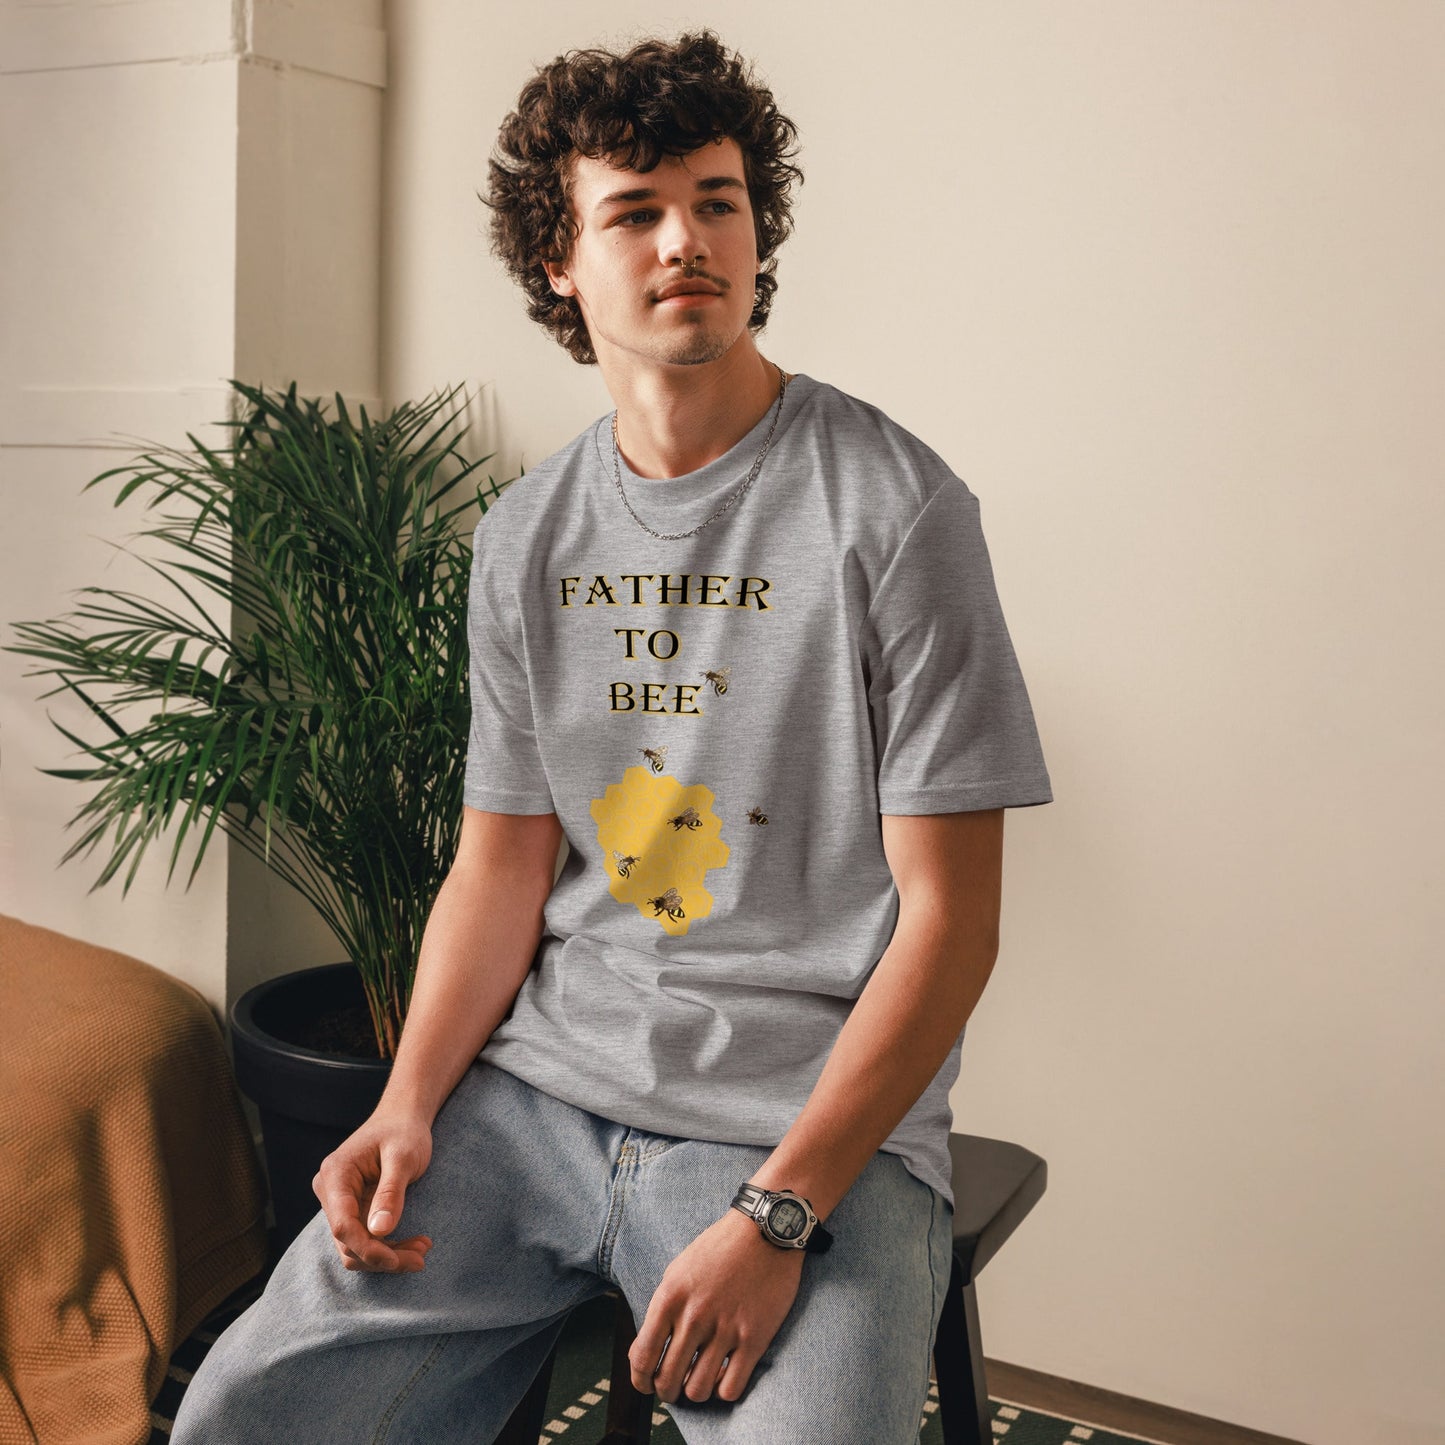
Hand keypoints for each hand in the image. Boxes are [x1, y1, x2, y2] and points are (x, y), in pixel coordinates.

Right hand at [311, 1109, 434, 1272]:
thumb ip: (391, 1192)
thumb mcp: (403, 1157)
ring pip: (355, 1248)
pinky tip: (414, 1245)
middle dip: (383, 1257)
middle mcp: (329, 1191)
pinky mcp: (352, 1210)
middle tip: (422, 1257)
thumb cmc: (404, 1131)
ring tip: (422, 1250)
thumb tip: (379, 1232)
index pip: (342, 1225)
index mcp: (335, 1174)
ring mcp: (338, 1203)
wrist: (402, 1118)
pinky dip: (387, 1248)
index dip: (367, 1249)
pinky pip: (364, 1240)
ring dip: (388, 1256)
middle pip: (347, 1242)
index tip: (397, 1260)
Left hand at [628, 1208, 806, 1404]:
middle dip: (666, 1391)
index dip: (640, 1381)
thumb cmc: (719, 1249)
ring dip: (694, 1392)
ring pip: (697, 1391)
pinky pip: (731, 1389)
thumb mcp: (678, 1270)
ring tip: (699, 1380)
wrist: (764, 1229)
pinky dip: (724, 1391)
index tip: (646, 1385)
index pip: (643, 1358)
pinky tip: (725, 1375)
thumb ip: (661, 1310)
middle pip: (667, 1380)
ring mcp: (725, 1329)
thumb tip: (644, 1352)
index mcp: (670, 1297)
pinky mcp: (755, 1338)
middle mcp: (695, 1316)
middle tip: (672, 1387)